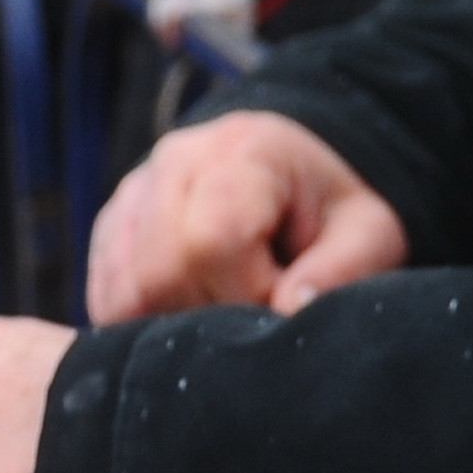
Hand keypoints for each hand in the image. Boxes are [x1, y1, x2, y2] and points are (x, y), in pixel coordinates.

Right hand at [82, 110, 409, 322]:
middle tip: (253, 311)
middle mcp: (172, 163)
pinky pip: (105, 297)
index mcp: (241, 151)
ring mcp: (131, 195)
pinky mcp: (110, 231)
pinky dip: (145, 320)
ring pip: (123, 292)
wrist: (294, 176)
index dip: (247, 291)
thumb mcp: (367, 231)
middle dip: (209, 314)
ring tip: (225, 308)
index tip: (281, 297)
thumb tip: (291, 309)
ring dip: (174, 322)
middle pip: (158, 272)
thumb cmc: (331, 210)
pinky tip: (192, 310)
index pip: (212, 241)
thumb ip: (342, 268)